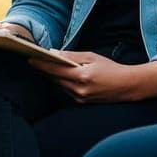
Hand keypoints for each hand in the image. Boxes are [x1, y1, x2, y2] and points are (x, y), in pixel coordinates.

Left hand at [29, 51, 156, 102]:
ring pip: (59, 85)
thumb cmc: (111, 68)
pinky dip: (62, 83)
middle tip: (35, 61)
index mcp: (82, 76)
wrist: (126, 86)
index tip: (30, 59)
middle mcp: (78, 89)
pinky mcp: (80, 102)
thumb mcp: (93, 57)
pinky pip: (66, 91)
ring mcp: (79, 98)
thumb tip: (55, 54)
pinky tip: (61, 76)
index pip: (55, 70)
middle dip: (45, 70)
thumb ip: (73, 56)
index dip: (41, 65)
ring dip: (53, 77)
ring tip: (45, 67)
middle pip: (55, 79)